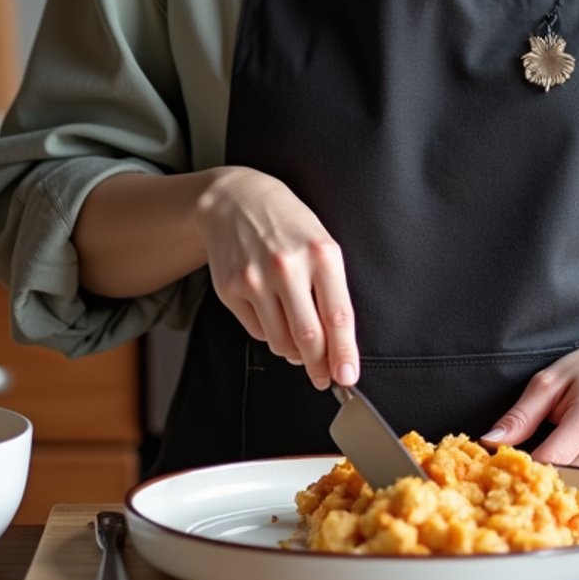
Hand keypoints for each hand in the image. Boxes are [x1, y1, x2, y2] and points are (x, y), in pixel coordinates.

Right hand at [194, 166, 357, 391]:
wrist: (236, 201)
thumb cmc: (287, 225)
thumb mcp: (320, 245)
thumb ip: (332, 290)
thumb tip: (337, 343)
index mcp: (321, 254)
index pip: (338, 316)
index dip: (344, 352)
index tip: (348, 376)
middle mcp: (288, 267)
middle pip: (308, 336)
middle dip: (319, 366)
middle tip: (323, 378)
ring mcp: (256, 279)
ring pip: (281, 341)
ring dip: (294, 354)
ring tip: (300, 346)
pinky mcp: (231, 289)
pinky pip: (258, 332)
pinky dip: (271, 335)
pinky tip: (274, 318)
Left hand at [479, 323, 578, 472]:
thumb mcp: (551, 380)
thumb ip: (521, 415)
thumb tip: (490, 441)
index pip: (546, 462)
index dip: (520, 464)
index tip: (500, 459)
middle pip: (557, 477)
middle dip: (533, 470)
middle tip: (517, 452)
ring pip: (570, 481)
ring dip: (552, 470)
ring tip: (545, 443)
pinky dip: (569, 468)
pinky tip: (566, 448)